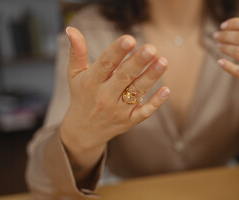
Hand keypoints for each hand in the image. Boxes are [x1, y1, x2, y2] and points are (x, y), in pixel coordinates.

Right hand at [60, 27, 169, 166]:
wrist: (82, 132)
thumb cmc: (81, 96)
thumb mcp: (75, 75)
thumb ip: (77, 52)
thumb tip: (72, 28)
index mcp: (91, 82)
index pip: (105, 64)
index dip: (117, 51)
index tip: (130, 39)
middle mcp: (105, 96)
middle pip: (124, 77)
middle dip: (138, 62)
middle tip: (151, 49)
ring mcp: (118, 110)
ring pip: (137, 92)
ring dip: (151, 77)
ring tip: (163, 61)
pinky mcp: (129, 121)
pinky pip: (144, 112)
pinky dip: (155, 102)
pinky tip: (166, 90)